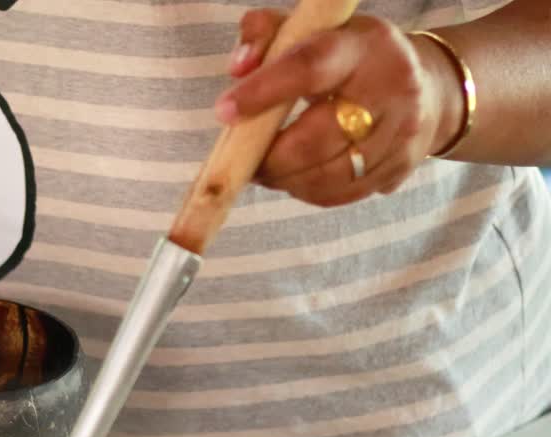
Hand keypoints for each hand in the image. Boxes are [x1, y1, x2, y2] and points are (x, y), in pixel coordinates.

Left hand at [216, 10, 463, 206]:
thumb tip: (238, 69)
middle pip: (316, 139)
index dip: (263, 92)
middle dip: (269, 157)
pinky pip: (343, 192)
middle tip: (243, 158)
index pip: (308, 67)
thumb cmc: (347, 56)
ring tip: (266, 169)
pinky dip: (309, 192)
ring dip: (285, 180)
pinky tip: (296, 178)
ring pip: (328, 175)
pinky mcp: (403, 165)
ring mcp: (403, 131)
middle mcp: (392, 86)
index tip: (223, 112)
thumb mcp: (311, 30)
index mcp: (362, 45)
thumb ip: (266, 36)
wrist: (426, 85)